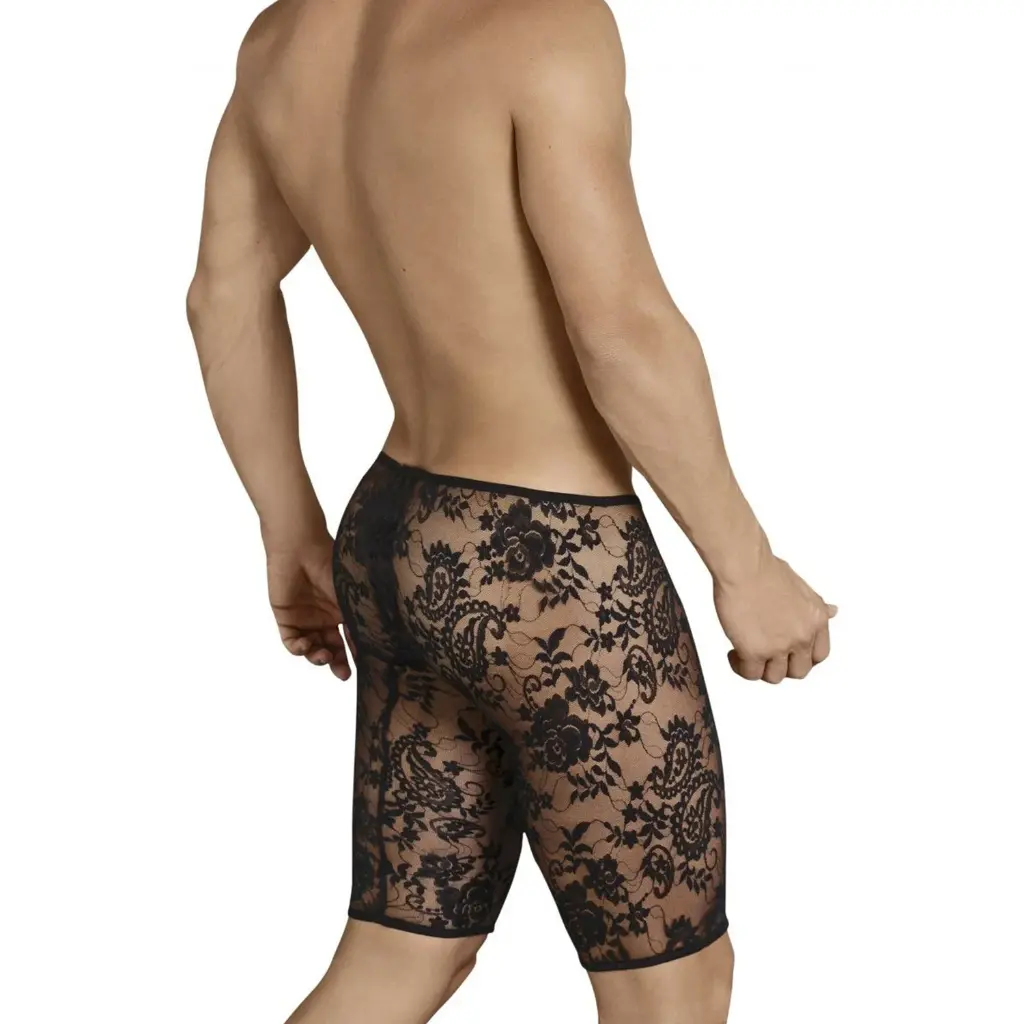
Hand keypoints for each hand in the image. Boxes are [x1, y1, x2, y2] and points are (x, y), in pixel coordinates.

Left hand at [265, 531, 354, 679]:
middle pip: (332, 649)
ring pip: (312, 649)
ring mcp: (306, 620)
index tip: (365, 667)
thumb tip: (380, 641)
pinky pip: (291, 642)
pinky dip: (298, 649)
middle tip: (343, 674)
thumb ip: (360, 618)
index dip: (356, 655)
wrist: (301, 549)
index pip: (350, 640)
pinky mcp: (286, 619)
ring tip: (324, 657)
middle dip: (337, 663)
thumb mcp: (351, 595)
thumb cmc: (331, 565)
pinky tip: (306, 646)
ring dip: (318, 657)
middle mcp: (325, 618)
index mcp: (343, 612)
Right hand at [713, 553, 835, 683]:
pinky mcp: (754, 651)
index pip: (819, 655)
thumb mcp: (801, 587)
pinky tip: (733, 653)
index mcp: (816, 620)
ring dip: (760, 668)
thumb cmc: (765, 568)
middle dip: (782, 666)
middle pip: (799, 671)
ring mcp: (779, 646)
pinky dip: (740, 666)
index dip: (802, 658)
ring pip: (774, 677)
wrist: (744, 565)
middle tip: (765, 656)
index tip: (789, 655)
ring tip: (745, 654)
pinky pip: (750, 673)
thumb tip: (833, 611)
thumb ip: (816, 605)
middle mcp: (802, 636)